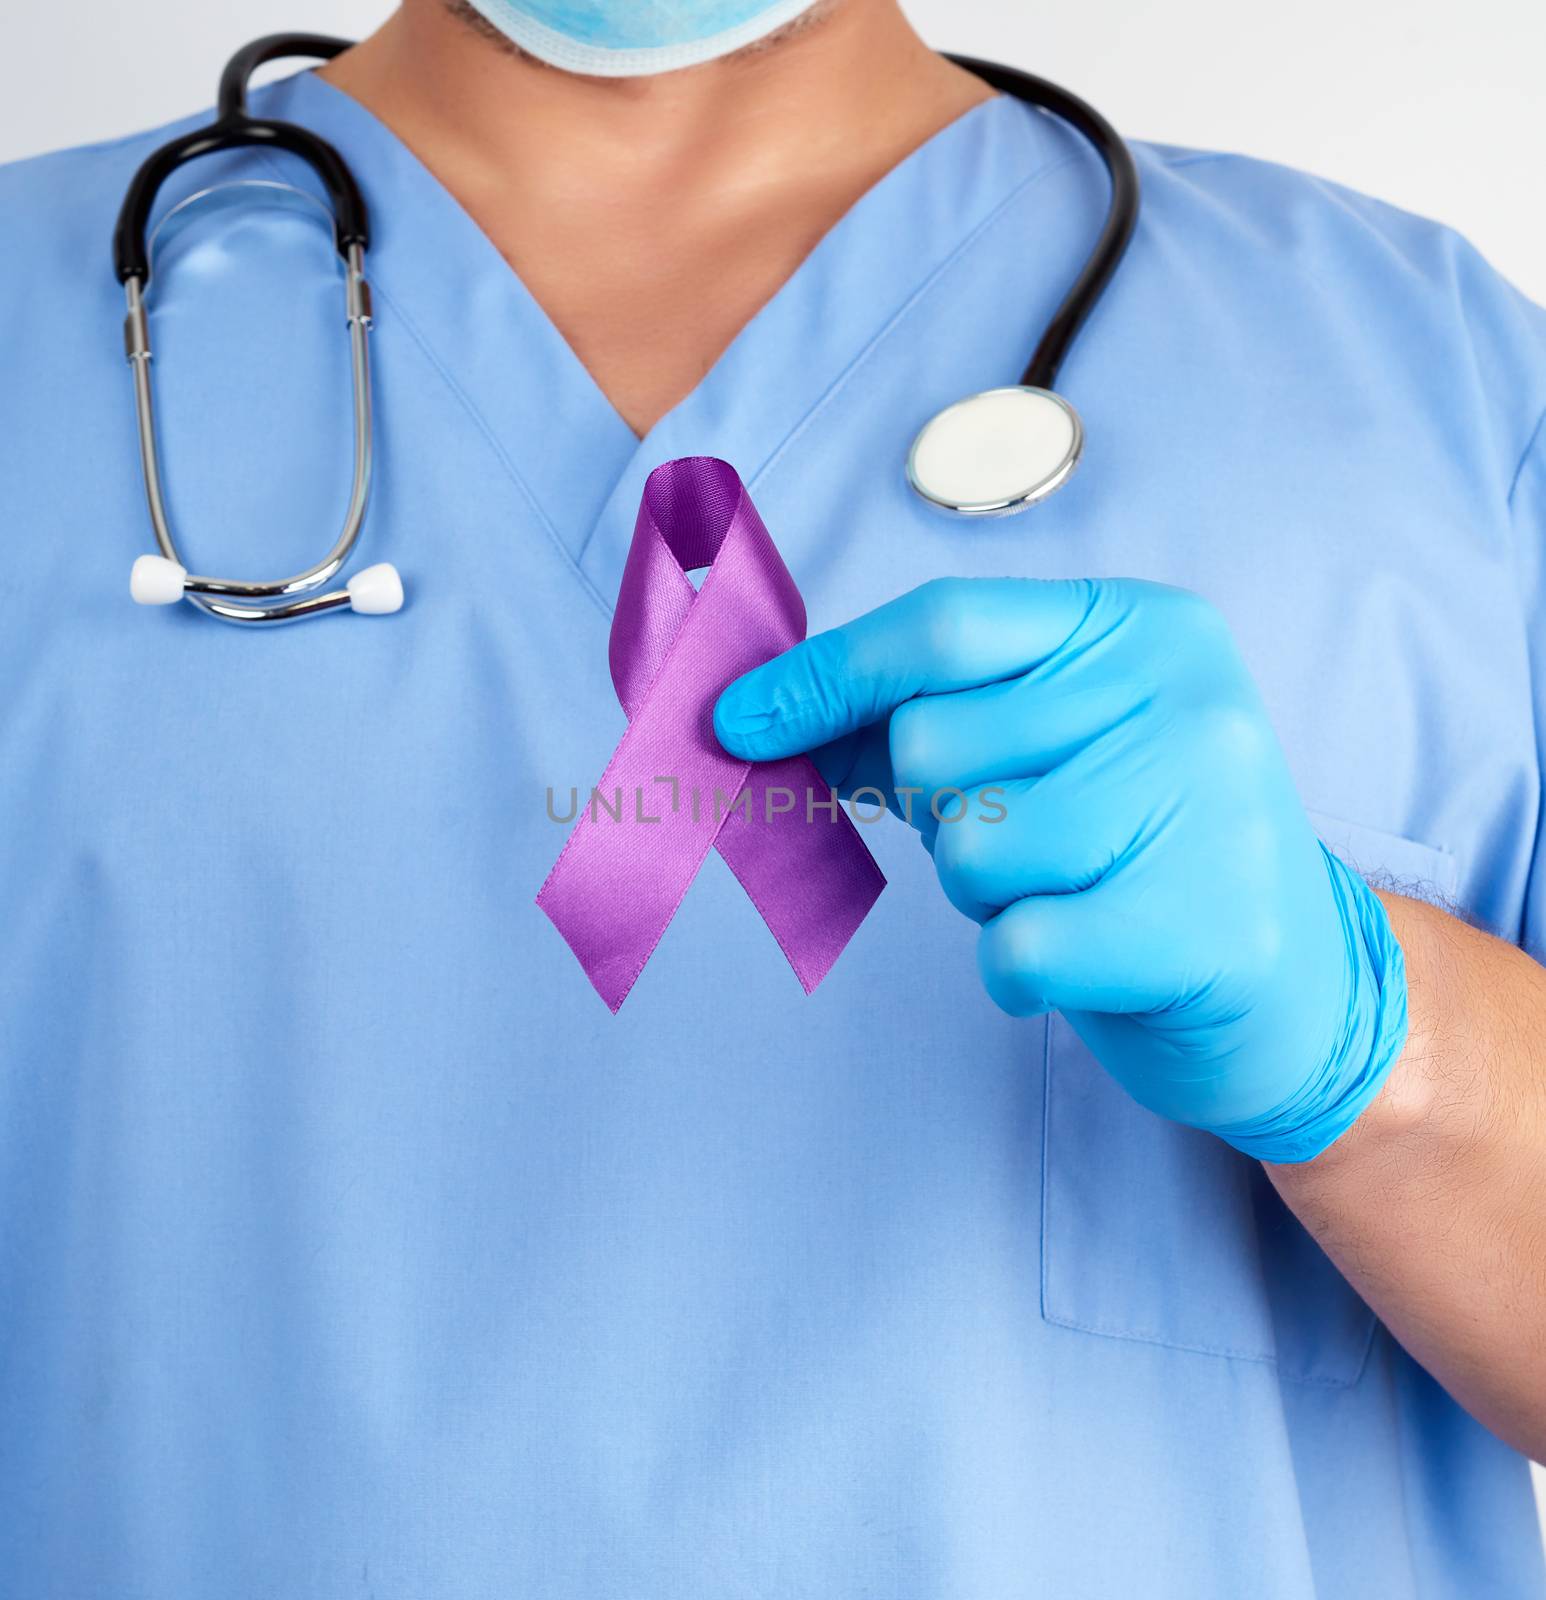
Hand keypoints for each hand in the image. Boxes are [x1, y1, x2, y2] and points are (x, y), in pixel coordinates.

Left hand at [714, 578, 1407, 1162]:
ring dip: (988, 893)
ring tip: (1075, 889)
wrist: (1294, 982)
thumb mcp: (1043, 750)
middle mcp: (1183, 697)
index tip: (736, 719)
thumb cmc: (1136, 849)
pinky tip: (1092, 952)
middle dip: (945, 812)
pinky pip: (1015, 945)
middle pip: (937, 742)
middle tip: (1030, 838)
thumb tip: (759, 715)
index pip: (942, 626)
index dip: (825, 675)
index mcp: (1143, 629)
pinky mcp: (1197, 928)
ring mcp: (1203, 808)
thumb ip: (916, 719)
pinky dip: (1021, 967)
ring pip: (970, 847)